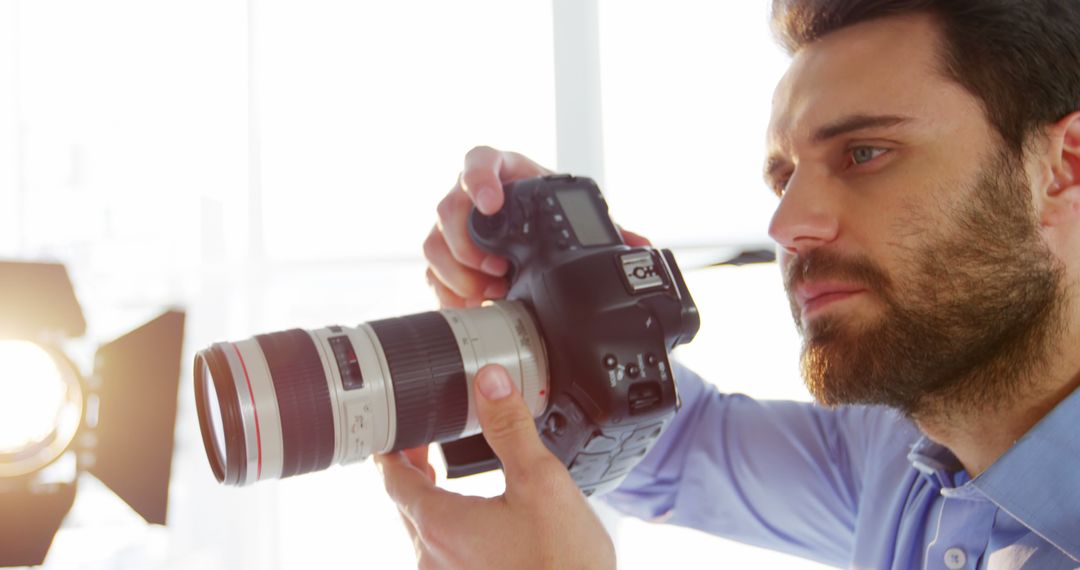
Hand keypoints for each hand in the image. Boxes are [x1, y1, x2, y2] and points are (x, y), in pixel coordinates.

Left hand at [374, 364, 615, 569]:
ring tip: (447, 478)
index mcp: (440, 525)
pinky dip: (451, 529)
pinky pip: (447, 555)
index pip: (393, 479)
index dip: (392, 449)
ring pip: (426, 533)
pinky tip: (479, 522)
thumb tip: (490, 382)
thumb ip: (510, 428)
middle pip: (407, 505)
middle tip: (426, 444)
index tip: (396, 430)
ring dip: (432, 502)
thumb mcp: (541, 481)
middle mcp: (433, 558)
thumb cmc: (562, 564)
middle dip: (413, 471)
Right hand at [424, 146, 652, 307]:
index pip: (479, 161)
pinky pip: (432, 274)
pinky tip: (475, 306)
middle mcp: (469, 196)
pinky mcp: (444, 259)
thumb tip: (641, 247)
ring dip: (458, 273)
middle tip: (497, 269)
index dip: (480, 179)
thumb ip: (609, 230)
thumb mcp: (576, 219)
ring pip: (433, 243)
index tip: (492, 203)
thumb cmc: (550, 219)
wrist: (533, 242)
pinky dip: (451, 294)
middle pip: (448, 208)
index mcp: (504, 173)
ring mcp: (452, 228)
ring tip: (490, 292)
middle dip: (468, 244)